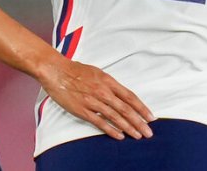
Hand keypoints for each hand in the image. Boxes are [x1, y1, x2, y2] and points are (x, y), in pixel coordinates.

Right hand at [38, 55, 154, 139]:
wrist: (55, 70)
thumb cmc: (74, 70)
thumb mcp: (96, 72)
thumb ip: (109, 83)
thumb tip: (120, 94)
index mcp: (107, 81)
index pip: (129, 97)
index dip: (142, 108)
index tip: (150, 117)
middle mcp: (103, 92)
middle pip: (126, 109)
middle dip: (139, 122)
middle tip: (148, 132)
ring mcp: (93, 101)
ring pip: (115, 117)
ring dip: (128, 127)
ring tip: (137, 135)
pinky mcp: (82, 110)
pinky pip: (100, 122)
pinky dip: (111, 130)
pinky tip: (119, 136)